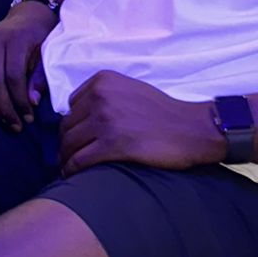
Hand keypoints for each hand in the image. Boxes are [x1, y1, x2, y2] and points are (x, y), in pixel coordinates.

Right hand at [0, 3, 57, 128]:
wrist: (27, 14)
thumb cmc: (41, 35)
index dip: (20, 100)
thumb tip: (32, 102)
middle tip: (16, 125)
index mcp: (14, 40)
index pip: (13, 76)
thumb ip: (40, 76)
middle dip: (4, 108)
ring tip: (3, 120)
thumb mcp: (47, 52)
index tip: (29, 117)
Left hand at [58, 71, 224, 175]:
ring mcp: (105, 120)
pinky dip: (72, 169)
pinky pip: (80, 159)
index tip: (77, 137)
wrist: (191, 128)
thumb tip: (83, 117)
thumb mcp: (130, 89)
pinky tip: (73, 176)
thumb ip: (106, 97)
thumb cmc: (163, 112)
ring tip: (68, 168)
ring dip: (66, 158)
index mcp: (102, 80)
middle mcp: (100, 97)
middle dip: (66, 143)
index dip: (73, 123)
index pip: (72, 105)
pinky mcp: (112, 144)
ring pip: (70, 143)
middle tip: (68, 157)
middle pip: (68, 125)